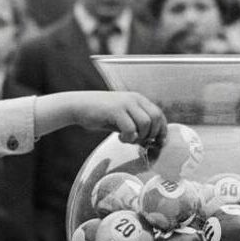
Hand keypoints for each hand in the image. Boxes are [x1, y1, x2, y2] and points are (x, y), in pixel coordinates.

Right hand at [34, 91, 166, 145]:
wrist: (77, 106)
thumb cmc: (99, 114)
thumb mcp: (121, 117)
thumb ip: (136, 125)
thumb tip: (150, 139)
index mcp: (138, 99)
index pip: (159, 114)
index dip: (162, 130)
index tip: (159, 141)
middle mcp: (134, 98)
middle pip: (156, 118)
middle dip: (151, 134)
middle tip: (139, 141)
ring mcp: (125, 103)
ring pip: (145, 124)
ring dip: (139, 136)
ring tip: (127, 138)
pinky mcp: (116, 110)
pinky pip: (131, 128)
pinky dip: (128, 137)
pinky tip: (120, 138)